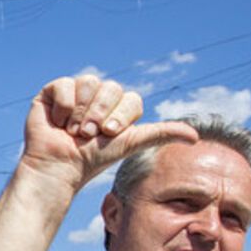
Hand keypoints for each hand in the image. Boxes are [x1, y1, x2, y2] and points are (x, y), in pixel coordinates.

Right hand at [21, 74, 197, 190]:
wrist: (59, 167)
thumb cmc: (93, 159)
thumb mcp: (131, 144)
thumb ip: (160, 134)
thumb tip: (197, 136)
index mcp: (118, 106)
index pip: (130, 98)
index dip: (120, 116)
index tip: (108, 135)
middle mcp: (98, 96)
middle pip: (111, 88)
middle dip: (100, 115)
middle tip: (88, 135)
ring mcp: (76, 93)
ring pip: (89, 83)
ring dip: (81, 112)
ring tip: (72, 130)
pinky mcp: (53, 92)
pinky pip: (65, 84)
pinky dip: (63, 105)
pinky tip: (58, 121)